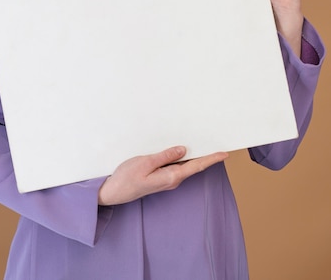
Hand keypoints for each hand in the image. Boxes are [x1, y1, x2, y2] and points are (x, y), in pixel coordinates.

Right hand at [98, 146, 227, 205]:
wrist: (114, 192)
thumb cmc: (127, 177)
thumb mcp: (145, 162)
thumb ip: (165, 156)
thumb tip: (183, 150)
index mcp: (171, 176)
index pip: (196, 166)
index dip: (211, 159)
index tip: (224, 154)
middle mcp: (172, 180)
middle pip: (194, 166)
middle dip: (207, 157)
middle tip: (219, 147)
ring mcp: (167, 179)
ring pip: (186, 166)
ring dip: (196, 157)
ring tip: (206, 146)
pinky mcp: (161, 177)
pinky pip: (177, 167)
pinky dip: (184, 159)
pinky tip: (185, 152)